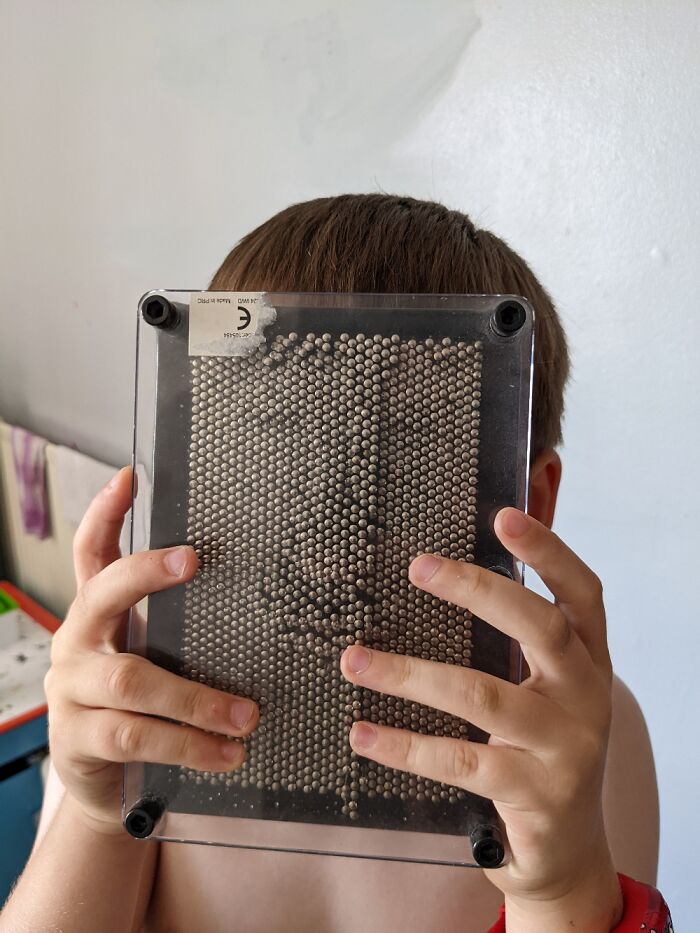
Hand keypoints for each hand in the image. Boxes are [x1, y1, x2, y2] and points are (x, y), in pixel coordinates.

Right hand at [44, 465, 258, 833]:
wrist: (106, 783)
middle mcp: (77, 641)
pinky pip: (135, 735)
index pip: (92, 552)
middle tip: (191, 560)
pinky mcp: (78, 738)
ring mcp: (72, 690)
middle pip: (103, 595)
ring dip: (197, 699)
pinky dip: (187, 744)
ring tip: (248, 716)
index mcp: (97, 615)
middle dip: (145, 573)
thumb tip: (253, 590)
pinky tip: (225, 753)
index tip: (129, 476)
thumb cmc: (142, 706)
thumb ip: (180, 626)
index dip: (106, 513)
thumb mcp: (155, 657)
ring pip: (133, 680)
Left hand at [339, 508, 622, 931]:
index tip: (504, 516)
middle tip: (418, 566)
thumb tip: (452, 570)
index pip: (582, 593)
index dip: (548, 552)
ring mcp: (564, 747)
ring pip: (482, 696)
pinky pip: (459, 762)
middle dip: (478, 591)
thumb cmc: (542, 749)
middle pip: (540, 628)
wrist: (570, 849)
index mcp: (588, 660)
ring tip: (353, 660)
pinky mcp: (534, 794)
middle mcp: (585, 695)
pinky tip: (363, 735)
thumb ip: (516, 640)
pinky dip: (404, 747)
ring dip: (409, 675)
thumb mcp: (544, 689)